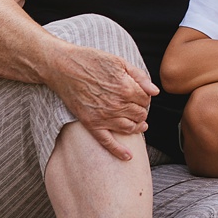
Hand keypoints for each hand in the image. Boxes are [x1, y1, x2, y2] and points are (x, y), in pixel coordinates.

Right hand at [44, 44, 158, 160]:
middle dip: (141, 111)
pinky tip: (128, 157)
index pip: (146, 100)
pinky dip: (118, 151)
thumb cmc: (91, 60)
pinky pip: (107, 142)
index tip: (140, 94)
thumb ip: (140, 77)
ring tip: (139, 124)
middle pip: (140, 115)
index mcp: (126, 88)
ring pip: (129, 129)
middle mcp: (117, 105)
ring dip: (137, 127)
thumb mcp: (119, 62)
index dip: (145, 97)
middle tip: (136, 106)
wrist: (62, 67)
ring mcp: (103, 116)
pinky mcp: (90, 123)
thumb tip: (155, 92)